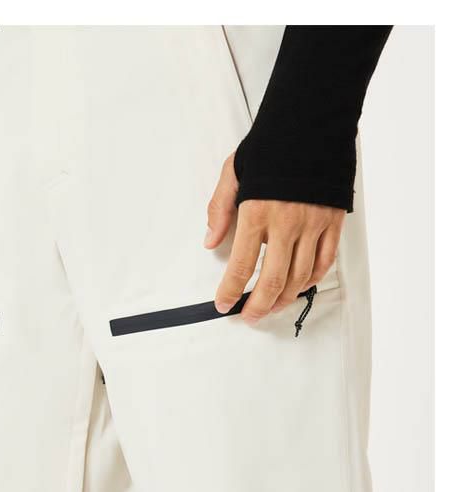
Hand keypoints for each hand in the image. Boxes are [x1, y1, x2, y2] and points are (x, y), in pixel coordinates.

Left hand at [205, 153, 344, 324]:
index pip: (241, 265)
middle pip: (273, 280)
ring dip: (284, 298)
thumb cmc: (269, 147)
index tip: (223, 304)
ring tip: (270, 306)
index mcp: (257, 212)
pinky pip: (324, 261)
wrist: (313, 122)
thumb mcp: (233, 172)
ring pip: (301, 277)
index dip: (231, 290)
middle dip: (258, 305)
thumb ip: (220, 210)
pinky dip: (311, 280)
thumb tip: (210, 242)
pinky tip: (299, 287)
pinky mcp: (333, 222)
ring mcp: (313, 224)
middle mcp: (287, 223)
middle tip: (248, 316)